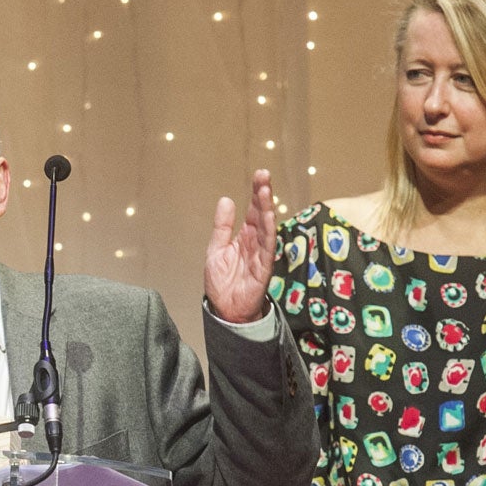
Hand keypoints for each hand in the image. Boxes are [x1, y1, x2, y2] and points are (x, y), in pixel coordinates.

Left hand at [204, 168, 277, 323]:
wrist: (225, 310)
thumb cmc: (223, 282)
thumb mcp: (216, 249)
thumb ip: (222, 226)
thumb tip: (226, 199)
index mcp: (244, 236)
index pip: (253, 210)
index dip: (256, 193)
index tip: (260, 175)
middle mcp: (255, 243)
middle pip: (261, 214)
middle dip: (264, 195)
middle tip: (264, 175)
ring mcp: (261, 255)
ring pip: (266, 228)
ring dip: (267, 209)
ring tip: (266, 190)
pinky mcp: (263, 269)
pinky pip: (267, 249)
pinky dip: (268, 232)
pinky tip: (268, 217)